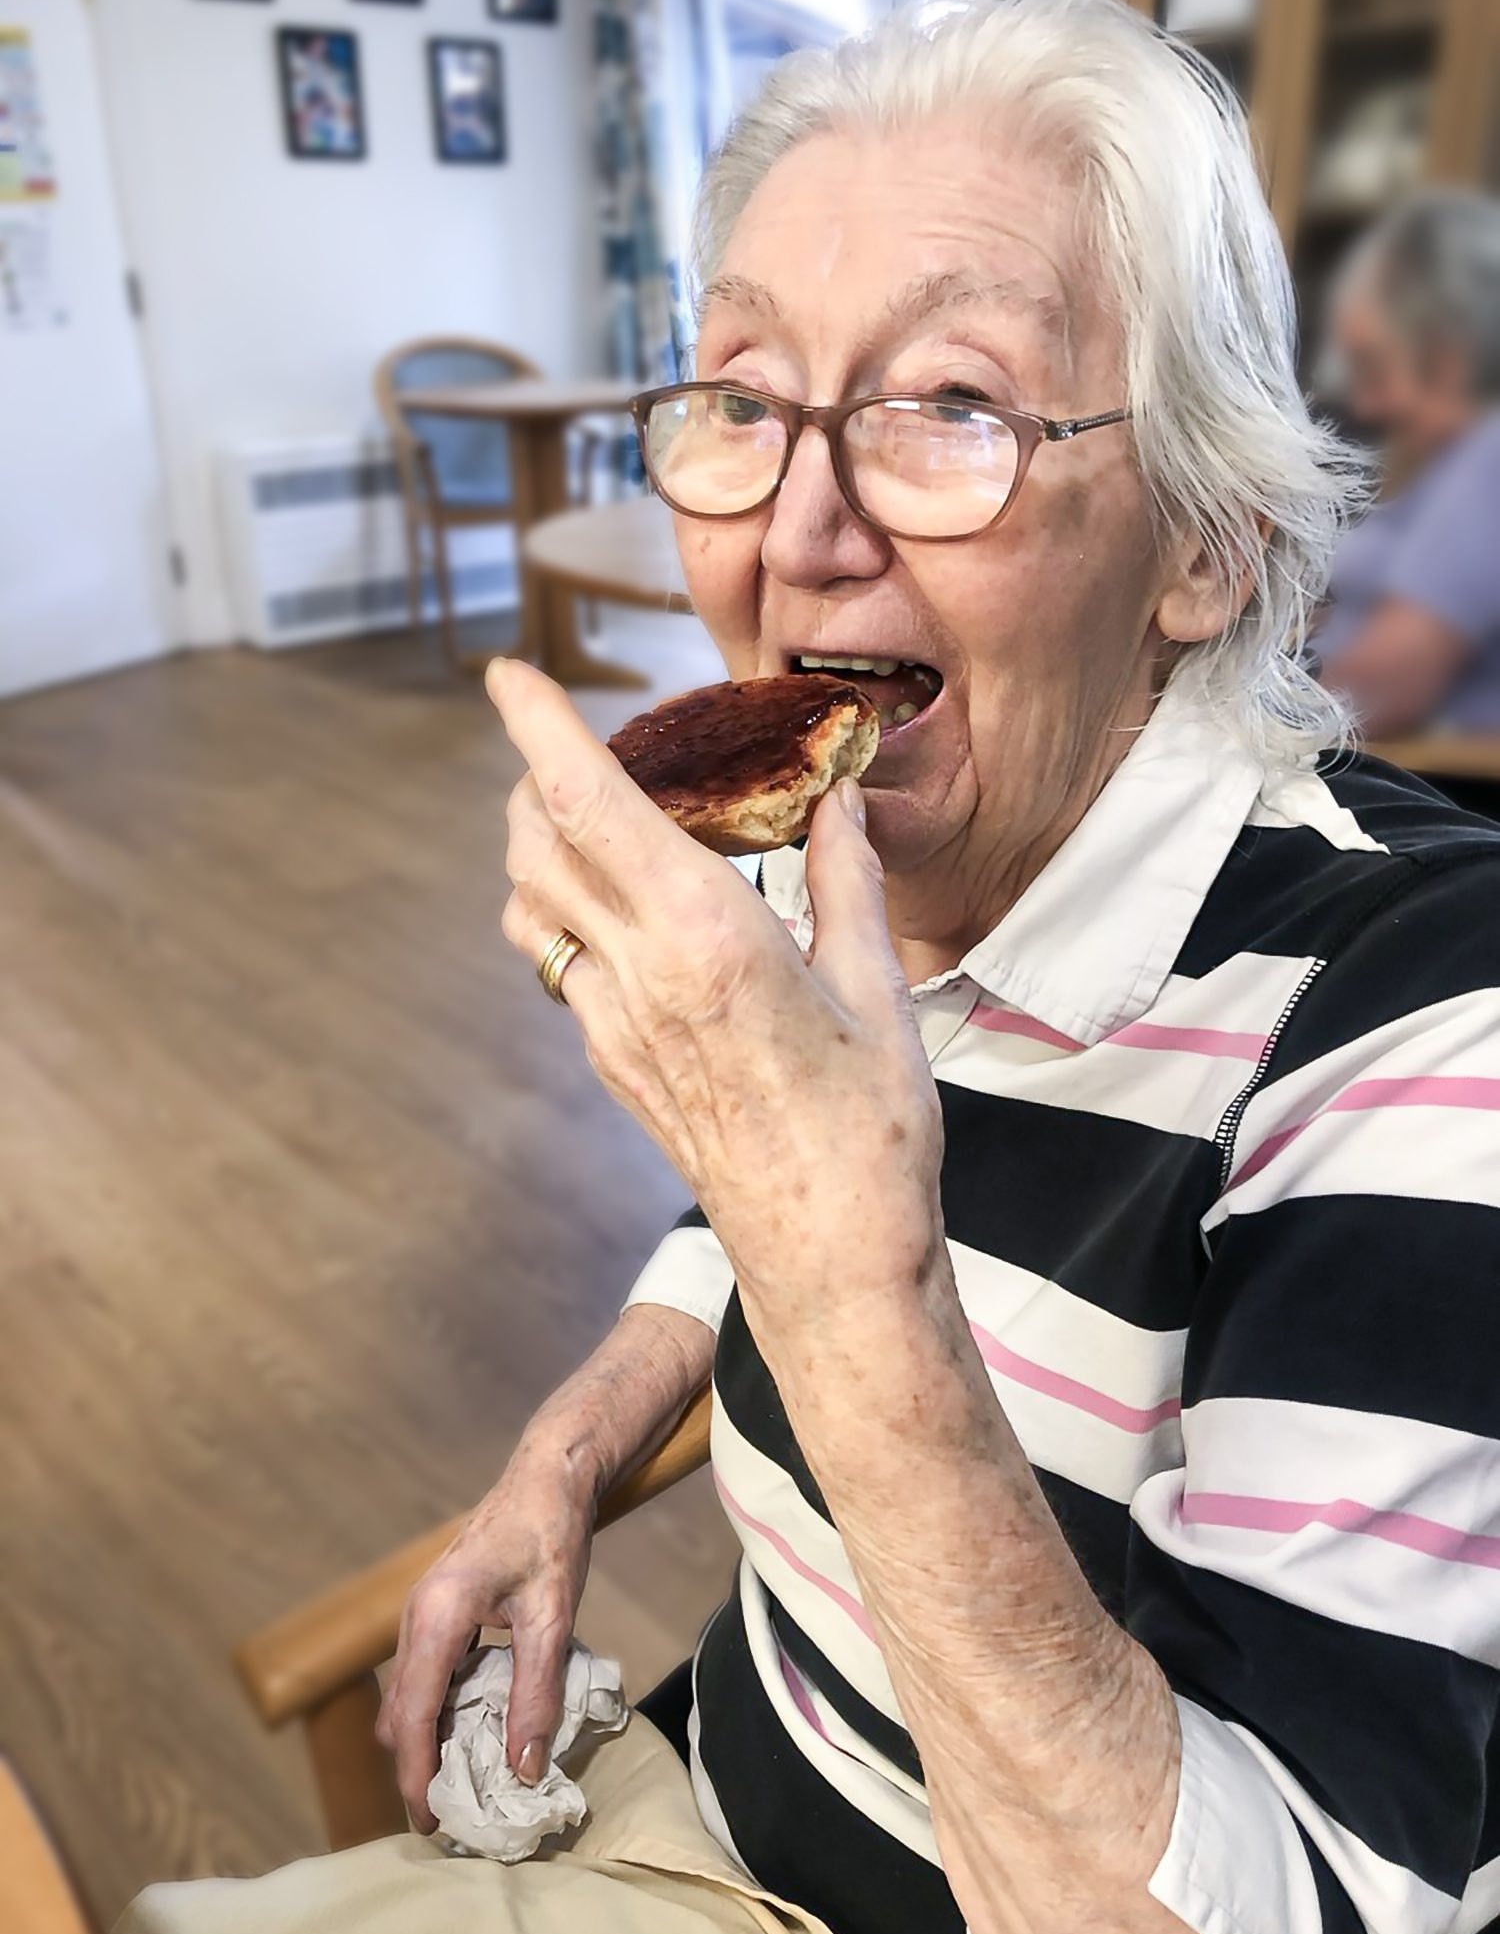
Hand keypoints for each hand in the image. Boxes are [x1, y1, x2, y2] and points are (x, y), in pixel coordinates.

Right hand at [377, 1440, 594, 1830]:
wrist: (547, 1477)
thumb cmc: (551, 1538)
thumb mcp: (553, 1617)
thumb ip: (537, 1692)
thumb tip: (526, 1768)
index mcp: (438, 1616)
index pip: (414, 1715)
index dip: (417, 1775)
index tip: (430, 1823)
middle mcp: (416, 1616)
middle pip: (399, 1713)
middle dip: (416, 1767)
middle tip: (450, 1816)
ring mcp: (421, 1611)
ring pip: (408, 1696)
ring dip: (426, 1741)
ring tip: (463, 1783)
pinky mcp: (435, 1611)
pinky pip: (423, 1675)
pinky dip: (436, 1712)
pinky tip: (472, 1730)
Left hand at [489, 659, 944, 1316]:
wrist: (828, 1260)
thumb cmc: (871, 1131)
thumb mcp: (878, 990)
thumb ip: (847, 880)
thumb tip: (840, 801)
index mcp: (707, 940)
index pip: (589, 807)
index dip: (537, 729)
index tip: (507, 673)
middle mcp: (640, 976)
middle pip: (534, 847)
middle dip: (532, 777)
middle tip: (573, 742)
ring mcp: (613, 1028)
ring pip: (530, 909)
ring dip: (537, 848)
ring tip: (593, 819)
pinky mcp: (612, 1066)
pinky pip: (559, 966)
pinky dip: (565, 912)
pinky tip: (625, 912)